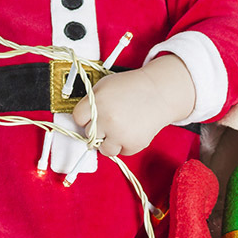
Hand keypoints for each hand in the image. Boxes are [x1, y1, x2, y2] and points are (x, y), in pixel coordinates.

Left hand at [71, 55, 194, 156]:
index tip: (92, 115)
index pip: (78, 119)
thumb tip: (80, 120)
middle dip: (98, 128)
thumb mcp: (105, 85)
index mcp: (97, 103)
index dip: (85, 116)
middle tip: (111, 118)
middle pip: (89, 134)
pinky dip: (125, 144)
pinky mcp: (133, 145)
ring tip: (120, 127)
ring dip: (109, 141)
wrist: (159, 92)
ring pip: (103, 149)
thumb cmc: (132, 87)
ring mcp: (120, 134)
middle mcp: (107, 120)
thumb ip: (90, 102)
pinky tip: (132, 129)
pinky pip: (121, 152)